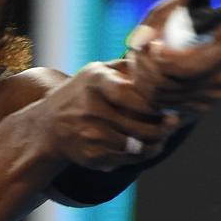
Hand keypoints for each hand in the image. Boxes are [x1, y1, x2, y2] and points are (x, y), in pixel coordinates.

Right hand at [34, 60, 180, 171]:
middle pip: (138, 124)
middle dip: (162, 127)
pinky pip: (126, 159)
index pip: (130, 94)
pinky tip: (146, 148)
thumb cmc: (81, 95)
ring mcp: (88, 133)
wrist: (47, 126)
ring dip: (155, 143)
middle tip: (173, 123)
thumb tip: (159, 61)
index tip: (167, 105)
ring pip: (135, 145)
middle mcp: (88, 108)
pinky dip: (140, 155)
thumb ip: (125, 67)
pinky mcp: (90, 155)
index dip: (153, 103)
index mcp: (94, 81)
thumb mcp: (96, 72)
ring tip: (163, 137)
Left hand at [126, 0, 220, 120]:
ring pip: (163, 95)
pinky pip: (163, 105)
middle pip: (171, 83)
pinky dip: (147, 91)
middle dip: (145, 67)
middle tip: (136, 52)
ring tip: (138, 59)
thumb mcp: (172, 16)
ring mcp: (212, 96)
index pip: (186, 66)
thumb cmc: (179, 31)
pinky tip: (145, 75)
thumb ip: (169, 9)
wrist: (182, 57)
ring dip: (142, 77)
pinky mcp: (198, 109)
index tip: (151, 47)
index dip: (162, 60)